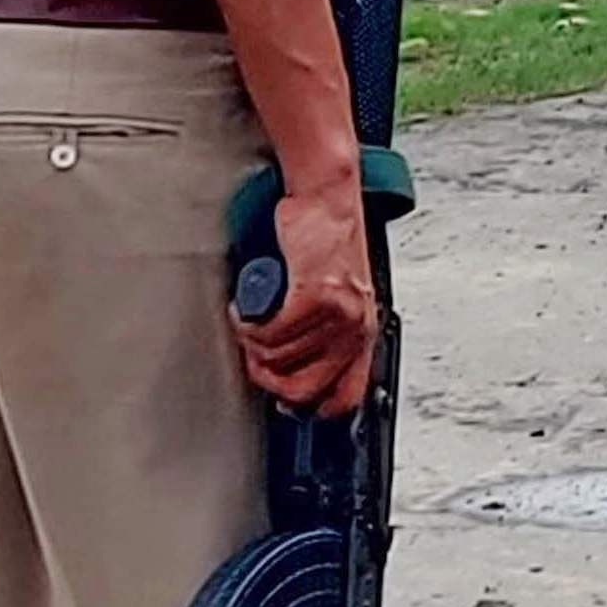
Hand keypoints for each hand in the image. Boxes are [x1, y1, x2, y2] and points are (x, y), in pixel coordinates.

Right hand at [232, 168, 380, 412]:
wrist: (327, 198)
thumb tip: (292, 361)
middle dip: (268, 381)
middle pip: (304, 389)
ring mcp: (338, 315)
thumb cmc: (326, 239)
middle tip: (252, 360)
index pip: (345, 398)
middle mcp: (355, 328)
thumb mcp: (336, 293)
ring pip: (279, 357)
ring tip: (248, 323)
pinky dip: (249, 325)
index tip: (282, 404)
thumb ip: (324, 330)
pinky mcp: (316, 296)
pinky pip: (271, 332)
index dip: (310, 408)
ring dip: (252, 345)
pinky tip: (244, 312)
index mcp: (362, 332)